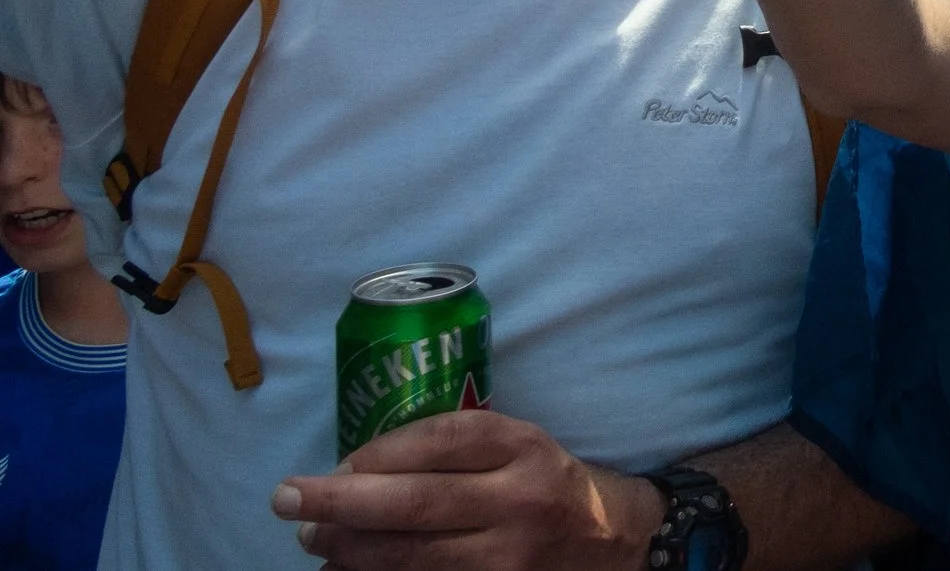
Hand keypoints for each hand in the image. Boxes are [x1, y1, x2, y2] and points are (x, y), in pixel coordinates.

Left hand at [273, 411, 663, 570]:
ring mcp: (509, 556)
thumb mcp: (517, 444)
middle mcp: (519, 500)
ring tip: (313, 541)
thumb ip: (454, 447)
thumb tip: (354, 472)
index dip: (376, 454)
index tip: (334, 465)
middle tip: (288, 503)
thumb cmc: (544, 482)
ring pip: (412, 558)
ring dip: (349, 551)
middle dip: (340, 504)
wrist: (610, 540)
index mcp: (523, 447)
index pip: (438, 442)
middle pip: (416, 503)